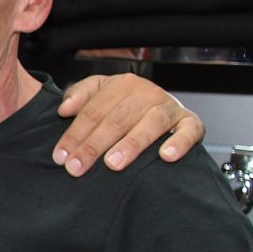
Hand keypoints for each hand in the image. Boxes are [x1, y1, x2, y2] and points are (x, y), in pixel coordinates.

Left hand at [55, 73, 204, 176]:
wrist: (163, 108)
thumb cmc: (125, 105)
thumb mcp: (99, 94)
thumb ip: (79, 96)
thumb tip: (64, 109)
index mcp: (122, 84)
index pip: (93, 111)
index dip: (74, 134)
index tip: (60, 156)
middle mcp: (147, 93)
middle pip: (117, 119)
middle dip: (94, 145)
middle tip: (78, 167)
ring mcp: (170, 107)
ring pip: (150, 124)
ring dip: (131, 144)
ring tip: (113, 163)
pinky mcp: (191, 122)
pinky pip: (189, 131)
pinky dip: (179, 142)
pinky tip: (166, 156)